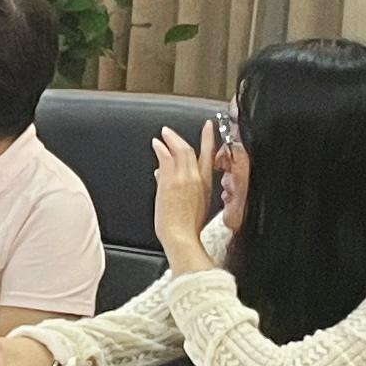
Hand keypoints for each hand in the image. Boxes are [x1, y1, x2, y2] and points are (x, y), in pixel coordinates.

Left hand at [149, 127, 217, 263]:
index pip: (209, 157)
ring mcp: (183, 178)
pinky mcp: (171, 181)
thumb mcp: (194, 204)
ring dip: (169, 140)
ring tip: (163, 134)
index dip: (209, 140)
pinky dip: (161, 149)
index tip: (208, 128)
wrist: (181, 237)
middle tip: (171, 131)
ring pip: (179, 152)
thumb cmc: (187, 227)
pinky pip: (167, 159)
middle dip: (180, 138)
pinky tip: (157, 144)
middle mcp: (196, 178)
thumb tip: (164, 175)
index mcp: (205, 185)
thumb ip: (183, 187)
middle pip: (190, 150)